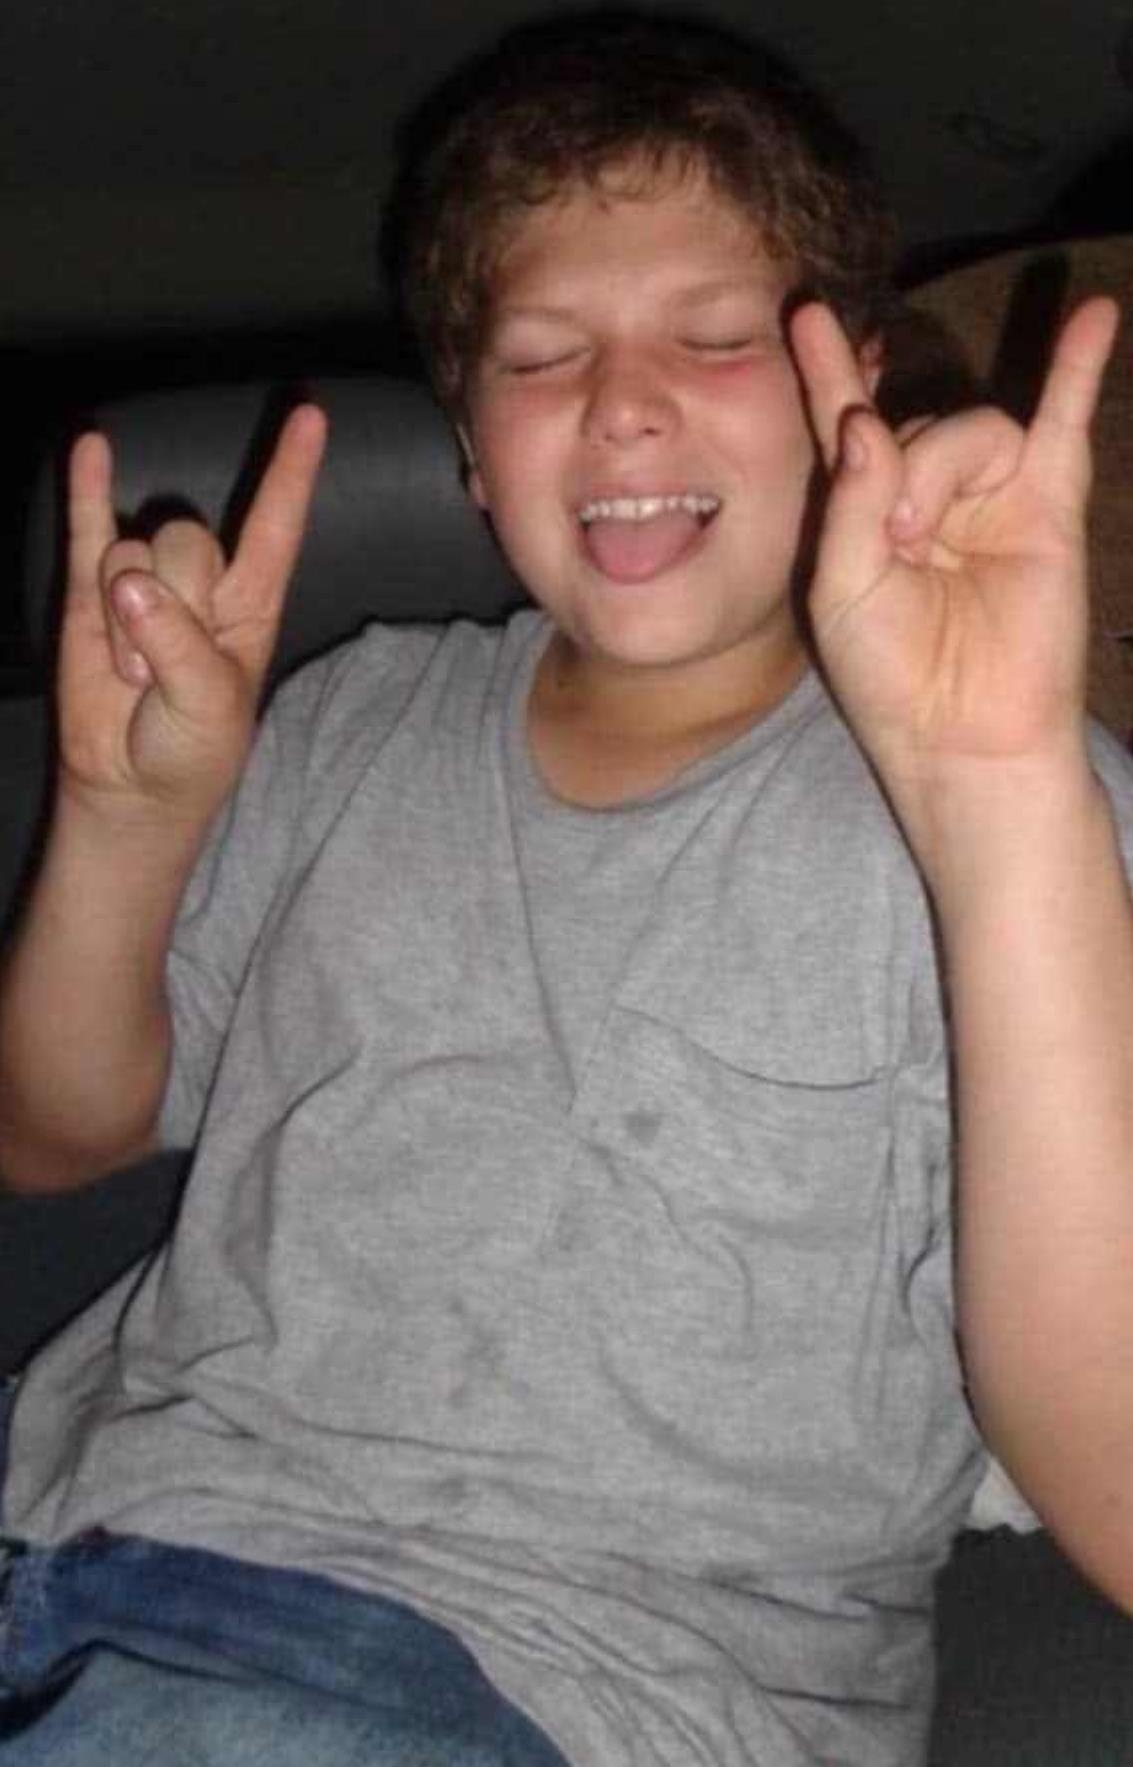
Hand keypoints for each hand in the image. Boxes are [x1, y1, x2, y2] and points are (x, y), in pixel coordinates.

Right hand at [58, 403, 326, 828]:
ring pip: (131, 554)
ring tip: (131, 673)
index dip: (292, 472)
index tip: (311, 414)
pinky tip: (91, 446)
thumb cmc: (191, 748)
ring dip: (123, 625)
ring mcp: (144, 579)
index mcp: (251, 604)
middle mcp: (202, 582)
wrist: (131, 783)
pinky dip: (87, 488)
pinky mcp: (90, 589)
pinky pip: (88, 525)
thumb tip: (129, 587)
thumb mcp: (208, 706)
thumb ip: (177, 645)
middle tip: (160, 675)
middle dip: (169, 607)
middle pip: (187, 542)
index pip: (276, 526)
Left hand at [790, 298, 1119, 799]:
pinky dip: (1078, 367)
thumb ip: (850, 503)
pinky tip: (1093, 314)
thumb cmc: (890, 676)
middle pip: (918, 426)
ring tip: (931, 540)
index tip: (806, 315)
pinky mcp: (1051, 507)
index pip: (848, 423)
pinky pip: (1064, 420)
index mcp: (868, 513)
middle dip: (902, 470)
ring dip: (946, 468)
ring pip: (974, 426)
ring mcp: (994, 498)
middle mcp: (930, 496)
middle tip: (899, 544)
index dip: (828, 370)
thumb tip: (867, 423)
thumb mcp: (841, 591)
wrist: (964, 732)